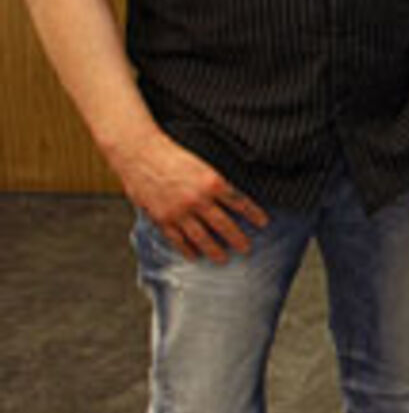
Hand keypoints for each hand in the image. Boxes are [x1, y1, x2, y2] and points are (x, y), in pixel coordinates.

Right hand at [111, 129, 267, 262]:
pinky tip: (195, 256)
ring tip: (224, 259)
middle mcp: (198, 199)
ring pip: (201, 237)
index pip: (240, 202)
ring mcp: (179, 211)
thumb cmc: (173, 153)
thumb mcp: (202, 163)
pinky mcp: (162, 218)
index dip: (253, 214)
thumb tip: (231, 196)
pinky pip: (178, 239)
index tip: (264, 223)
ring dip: (214, 250)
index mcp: (212, 182)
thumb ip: (215, 182)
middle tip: (247, 248)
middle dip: (237, 238)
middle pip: (224, 224)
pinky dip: (187, 249)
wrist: (140, 153)